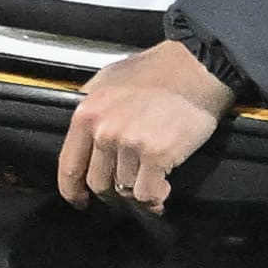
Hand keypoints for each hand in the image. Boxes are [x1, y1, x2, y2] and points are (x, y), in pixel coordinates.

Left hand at [58, 40, 234, 212]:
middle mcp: (104, 131)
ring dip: (137, 193)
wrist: (197, 67)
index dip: (72, 190)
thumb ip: (92, 110)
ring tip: (150, 185)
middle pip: (98, 182)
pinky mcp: (158, 154)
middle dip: (111, 193)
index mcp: (86, 114)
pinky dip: (155, 197)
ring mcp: (130, 144)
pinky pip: (147, 192)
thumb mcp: (108, 81)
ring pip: (124, 189)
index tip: (79, 200)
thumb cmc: (155, 71)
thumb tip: (82, 136)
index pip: (69, 166)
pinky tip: (163, 189)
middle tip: (125, 191)